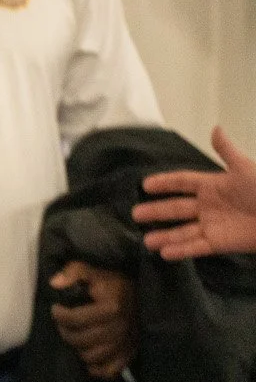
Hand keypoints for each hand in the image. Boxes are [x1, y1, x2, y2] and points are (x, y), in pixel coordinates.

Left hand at [49, 260, 136, 377]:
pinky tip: (88, 359)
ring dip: (78, 349)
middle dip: (65, 332)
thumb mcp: (94, 271)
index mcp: (112, 307)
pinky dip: (96, 369)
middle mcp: (120, 328)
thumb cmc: (114, 283)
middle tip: (63, 324)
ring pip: (92, 356)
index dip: (59, 315)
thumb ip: (74, 272)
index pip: (75, 319)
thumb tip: (54, 283)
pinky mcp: (131, 353)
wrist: (143, 295)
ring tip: (75, 337)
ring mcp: (127, 343)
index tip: (56, 309)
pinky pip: (110, 370)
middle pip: (81, 339)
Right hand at [135, 127, 255, 259]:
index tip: (145, 184)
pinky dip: (181, 250)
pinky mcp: (220, 243)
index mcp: (214, 185)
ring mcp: (213, 225)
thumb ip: (227, 151)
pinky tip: (165, 252)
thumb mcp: (245, 168)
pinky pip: (196, 246)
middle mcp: (209, 206)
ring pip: (183, 231)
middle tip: (136, 214)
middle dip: (157, 211)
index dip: (165, 183)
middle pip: (177, 208)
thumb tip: (215, 128)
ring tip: (146, 240)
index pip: (183, 182)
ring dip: (165, 235)